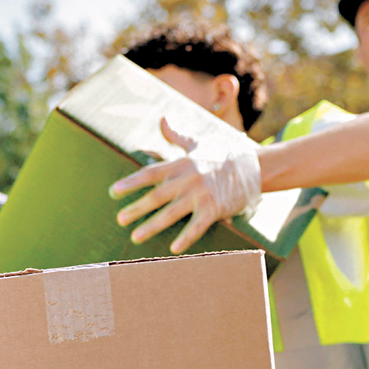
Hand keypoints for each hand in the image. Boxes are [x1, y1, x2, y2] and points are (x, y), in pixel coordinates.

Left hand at [109, 118, 260, 252]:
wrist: (255, 166)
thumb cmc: (223, 155)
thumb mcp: (199, 143)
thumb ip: (176, 137)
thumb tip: (162, 120)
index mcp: (181, 164)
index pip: (150, 173)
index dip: (131, 182)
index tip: (114, 192)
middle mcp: (188, 179)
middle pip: (156, 196)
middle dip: (136, 208)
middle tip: (119, 220)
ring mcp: (201, 195)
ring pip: (171, 213)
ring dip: (152, 226)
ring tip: (136, 237)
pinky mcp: (215, 209)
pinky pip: (197, 226)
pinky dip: (186, 238)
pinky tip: (173, 249)